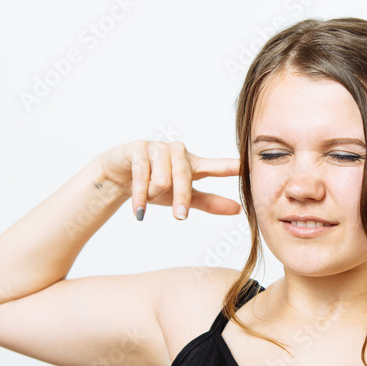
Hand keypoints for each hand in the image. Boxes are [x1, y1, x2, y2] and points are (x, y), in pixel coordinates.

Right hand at [97, 140, 241, 219]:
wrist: (118, 177)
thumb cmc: (154, 185)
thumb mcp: (183, 197)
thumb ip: (210, 202)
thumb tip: (238, 210)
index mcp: (193, 164)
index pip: (216, 165)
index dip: (232, 166)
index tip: (248, 166)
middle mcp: (179, 152)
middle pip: (185, 177)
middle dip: (181, 199)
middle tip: (179, 217)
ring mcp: (158, 148)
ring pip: (162, 178)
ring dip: (152, 195)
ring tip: (145, 199)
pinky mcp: (138, 149)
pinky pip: (142, 175)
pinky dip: (139, 195)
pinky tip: (138, 210)